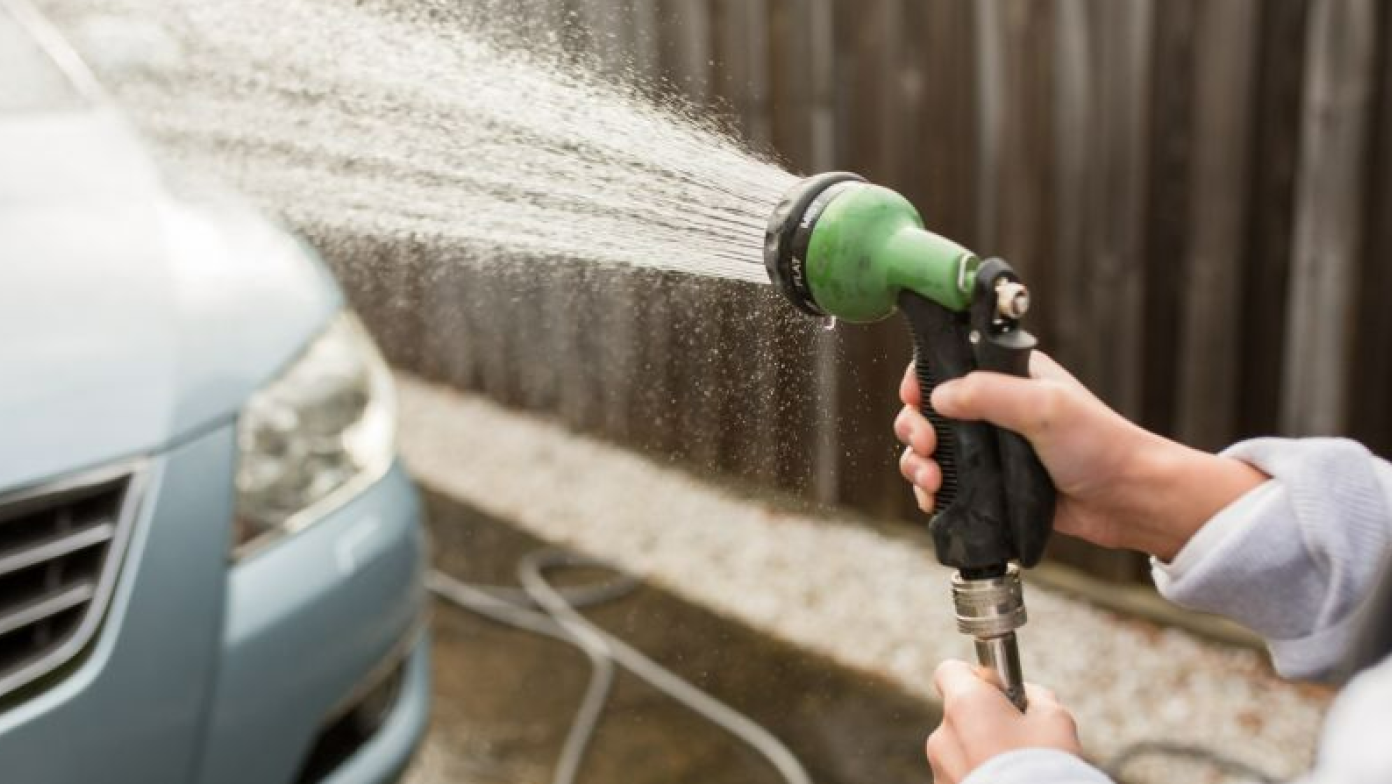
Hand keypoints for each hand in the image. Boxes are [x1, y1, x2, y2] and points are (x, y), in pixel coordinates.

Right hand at [893, 351, 1265, 559]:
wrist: (1129, 500)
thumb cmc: (1099, 445)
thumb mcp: (1043, 407)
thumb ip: (988, 393)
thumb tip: (938, 395)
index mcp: (1008, 375)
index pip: (948, 365)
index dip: (922, 381)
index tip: (916, 401)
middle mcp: (995, 408)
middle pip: (929, 410)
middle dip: (915, 428)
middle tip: (927, 446)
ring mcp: (992, 447)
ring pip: (931, 449)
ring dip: (918, 463)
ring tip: (931, 481)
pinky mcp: (992, 483)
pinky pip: (946, 483)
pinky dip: (930, 491)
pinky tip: (933, 500)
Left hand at [927, 660, 1080, 783]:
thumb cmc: (1045, 768)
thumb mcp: (1055, 721)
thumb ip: (1035, 698)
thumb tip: (1026, 696)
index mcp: (965, 705)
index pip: (949, 671)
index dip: (975, 676)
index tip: (999, 691)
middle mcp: (942, 735)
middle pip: (960, 716)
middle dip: (985, 723)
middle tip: (1020, 741)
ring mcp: (939, 770)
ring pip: (959, 751)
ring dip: (980, 755)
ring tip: (1016, 771)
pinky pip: (960, 777)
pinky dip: (978, 778)